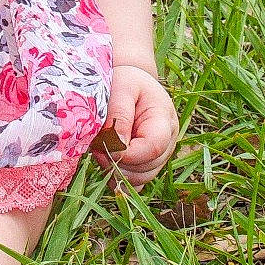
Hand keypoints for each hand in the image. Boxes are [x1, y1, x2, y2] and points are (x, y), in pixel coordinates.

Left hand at [95, 63, 180, 186]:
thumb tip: (118, 145)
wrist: (129, 83)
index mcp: (164, 120)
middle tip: (96, 146)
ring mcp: (160, 156)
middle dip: (118, 162)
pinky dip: (119, 179)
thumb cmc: (126, 82)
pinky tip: (106, 163)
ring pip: (141, 178)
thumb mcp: (122, 88)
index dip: (127, 153)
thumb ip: (120, 114)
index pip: (153, 148)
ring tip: (99, 150)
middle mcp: (168, 142)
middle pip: (147, 167)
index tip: (103, 146)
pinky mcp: (147, 164)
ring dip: (116, 171)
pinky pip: (136, 182)